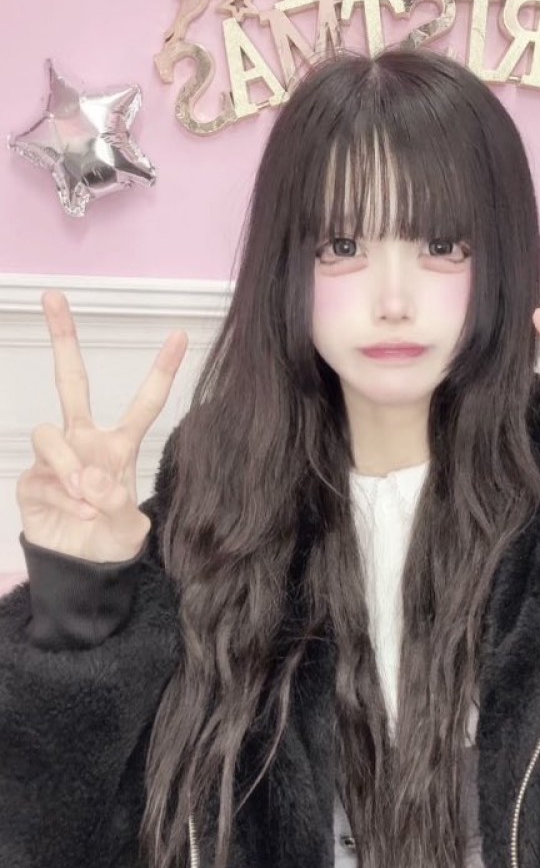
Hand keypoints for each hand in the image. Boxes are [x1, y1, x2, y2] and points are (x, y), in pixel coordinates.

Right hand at [16, 290, 187, 561]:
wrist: (80, 570)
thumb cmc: (110, 540)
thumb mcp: (129, 527)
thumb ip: (117, 504)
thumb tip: (90, 479)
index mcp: (119, 445)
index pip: (144, 403)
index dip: (161, 371)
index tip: (180, 335)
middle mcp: (85, 441)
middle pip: (71, 381)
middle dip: (62, 339)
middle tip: (53, 297)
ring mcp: (56, 457)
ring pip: (50, 434)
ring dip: (69, 466)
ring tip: (86, 497)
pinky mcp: (32, 478)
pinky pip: (42, 474)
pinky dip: (62, 497)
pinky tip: (76, 512)